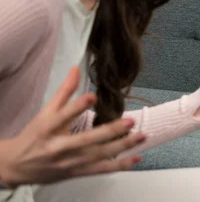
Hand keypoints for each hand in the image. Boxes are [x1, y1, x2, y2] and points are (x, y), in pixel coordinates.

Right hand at [0, 66, 145, 187]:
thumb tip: (76, 68)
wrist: (16, 167)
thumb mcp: (44, 112)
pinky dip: (120, 165)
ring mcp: (70, 162)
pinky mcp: (77, 173)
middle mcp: (60, 147)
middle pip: (87, 140)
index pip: (63, 116)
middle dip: (110, 131)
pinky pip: (101, 170)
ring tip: (141, 135)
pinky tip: (137, 158)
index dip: (77, 107)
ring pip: (99, 156)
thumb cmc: (34, 136)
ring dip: (122, 147)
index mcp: (48, 128)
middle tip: (130, 121)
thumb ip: (64, 91)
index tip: (92, 96)